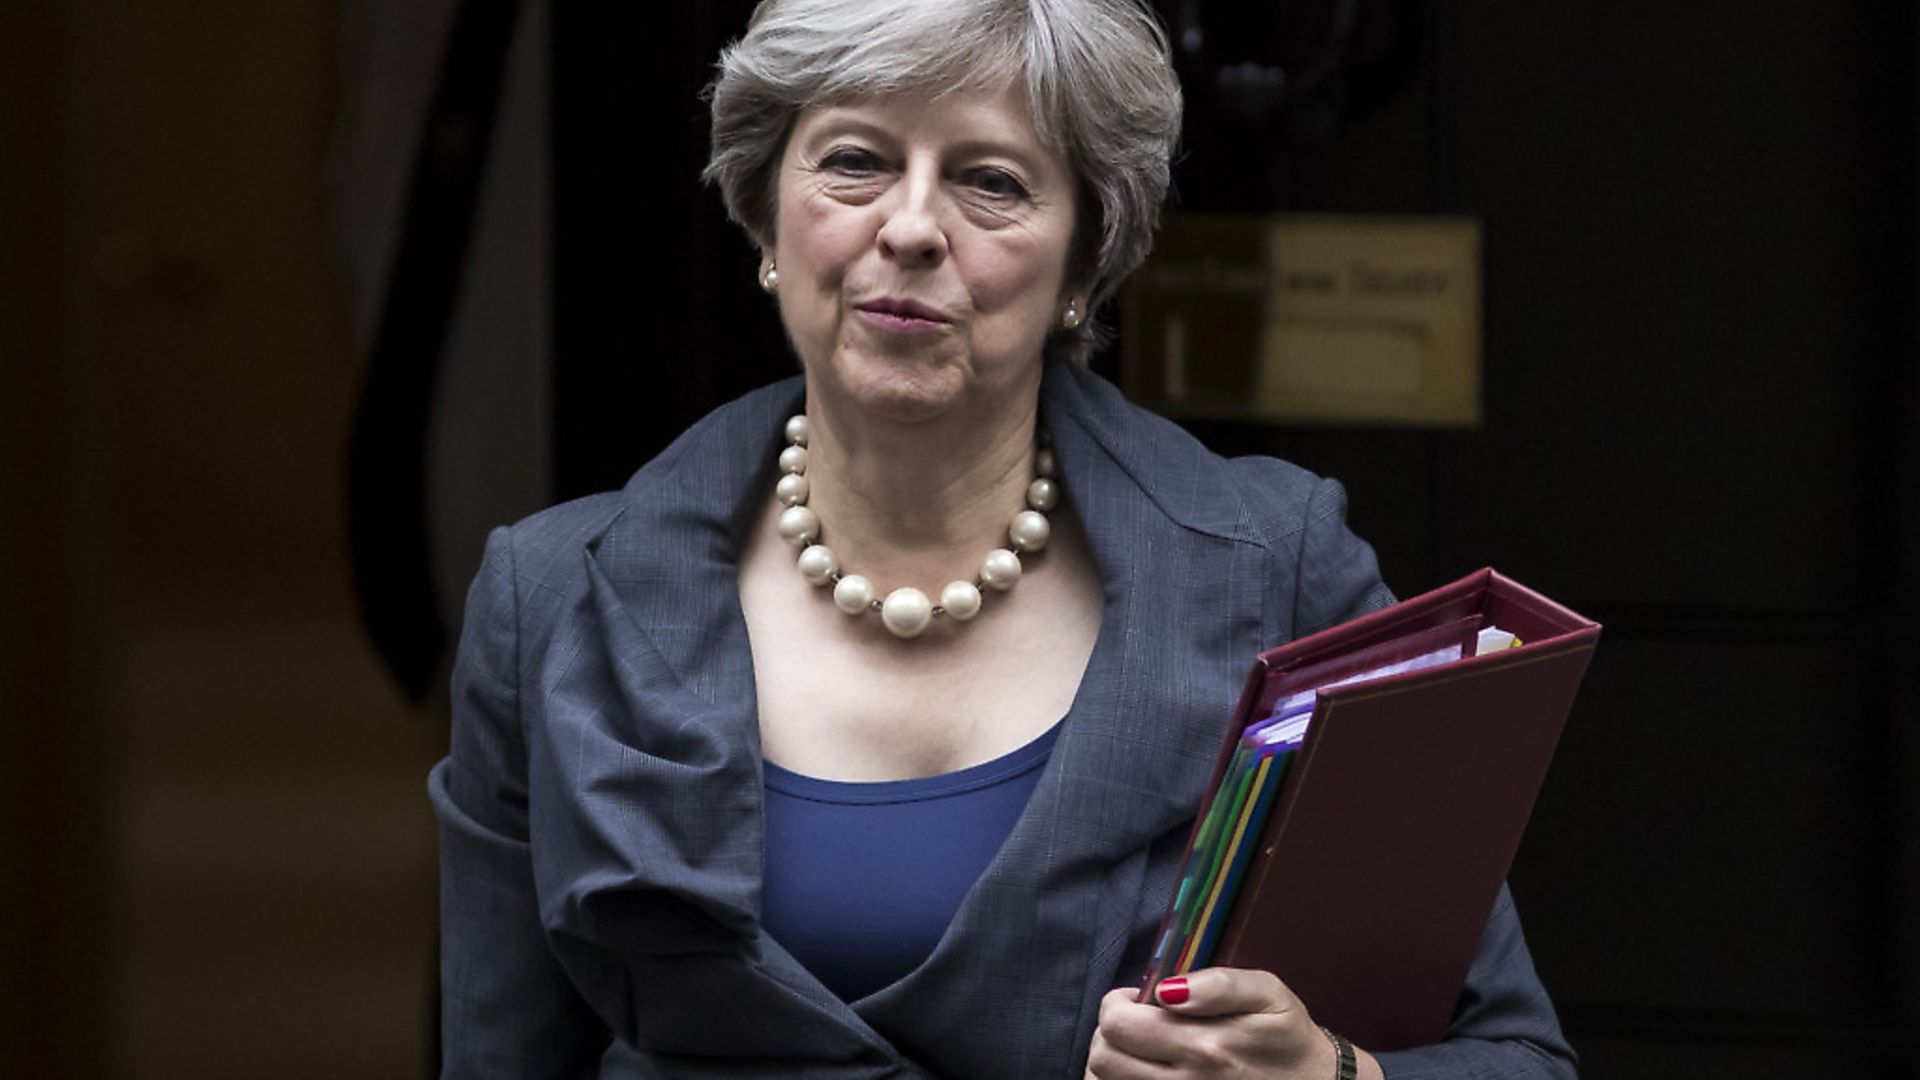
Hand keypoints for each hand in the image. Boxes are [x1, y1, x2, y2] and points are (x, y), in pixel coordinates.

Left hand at [1085, 968, 1382, 1078]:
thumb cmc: (1284, 1036)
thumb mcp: (1267, 993)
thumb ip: (1218, 983)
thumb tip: (1166, 989)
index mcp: (1204, 1044)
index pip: (1118, 1024)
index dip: (1119, 1003)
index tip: (1140, 1000)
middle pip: (1103, 1057)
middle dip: (1111, 1031)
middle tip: (1136, 1022)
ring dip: (1114, 1060)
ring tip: (1140, 1048)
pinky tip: (1143, 1070)